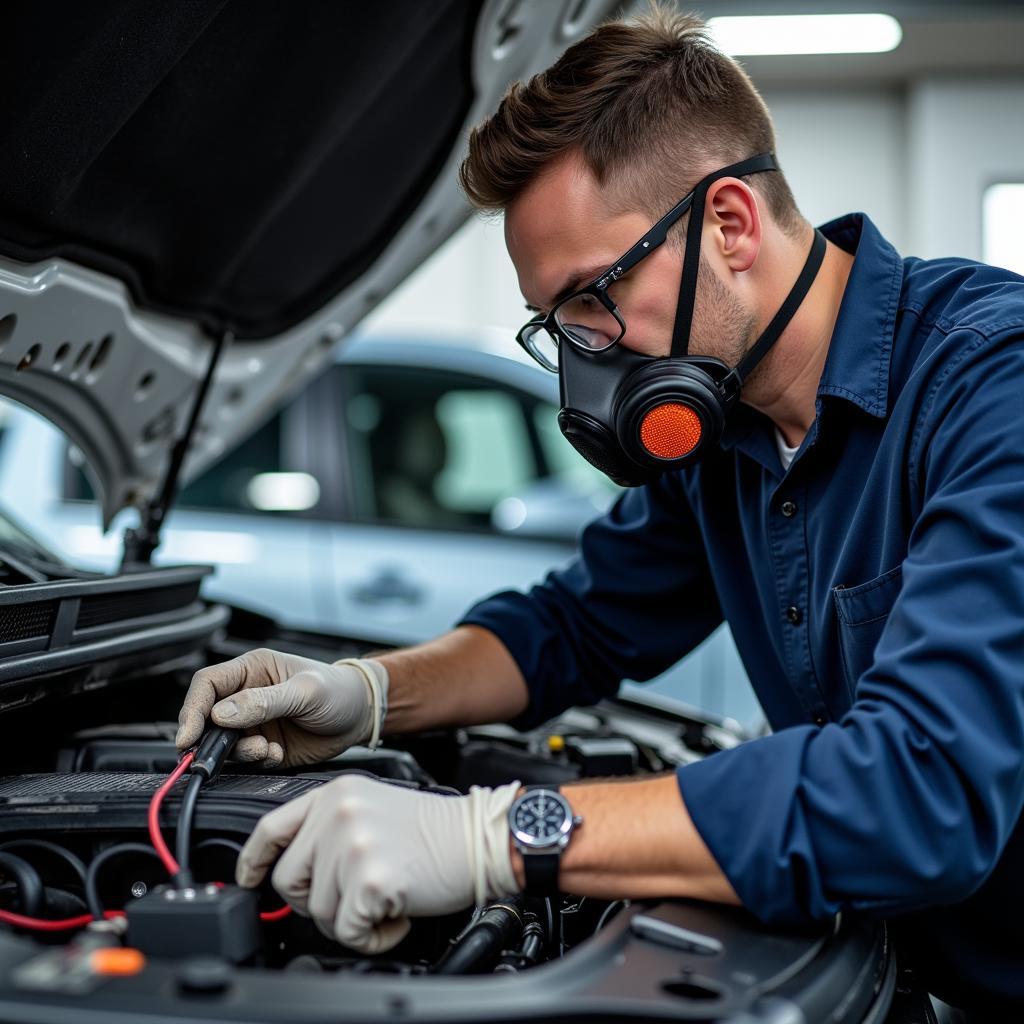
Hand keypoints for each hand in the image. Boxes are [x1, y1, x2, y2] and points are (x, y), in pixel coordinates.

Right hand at [175, 648, 386, 769]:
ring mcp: (254, 724)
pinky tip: (276, 755)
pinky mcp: (263, 747)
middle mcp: (247, 696)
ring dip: (239, 753)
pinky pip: (244, 761)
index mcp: (252, 670)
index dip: (192, 709)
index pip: (207, 685)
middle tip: (214, 754)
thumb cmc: (339, 690)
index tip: (188, 736)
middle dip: (208, 739)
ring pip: (223, 744)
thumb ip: (265, 701)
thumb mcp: (305, 691)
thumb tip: (222, 713)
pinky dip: (255, 762)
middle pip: (206, 718)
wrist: (362, 716)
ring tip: (264, 750)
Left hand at [236, 774, 520, 952]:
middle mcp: (338, 814)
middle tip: (357, 894)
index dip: (254, 859)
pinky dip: (373, 936)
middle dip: (319, 900)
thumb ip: (329, 827)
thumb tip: (292, 867)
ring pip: (319, 912)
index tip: (249, 877)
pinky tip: (396, 913)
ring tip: (386, 898)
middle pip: (290, 880)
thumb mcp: (372, 806)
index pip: (272, 826)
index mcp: (336, 793)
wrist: (480, 839)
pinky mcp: (369, 879)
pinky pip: (348, 932)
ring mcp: (352, 845)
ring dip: (352, 919)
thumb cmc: (433, 831)